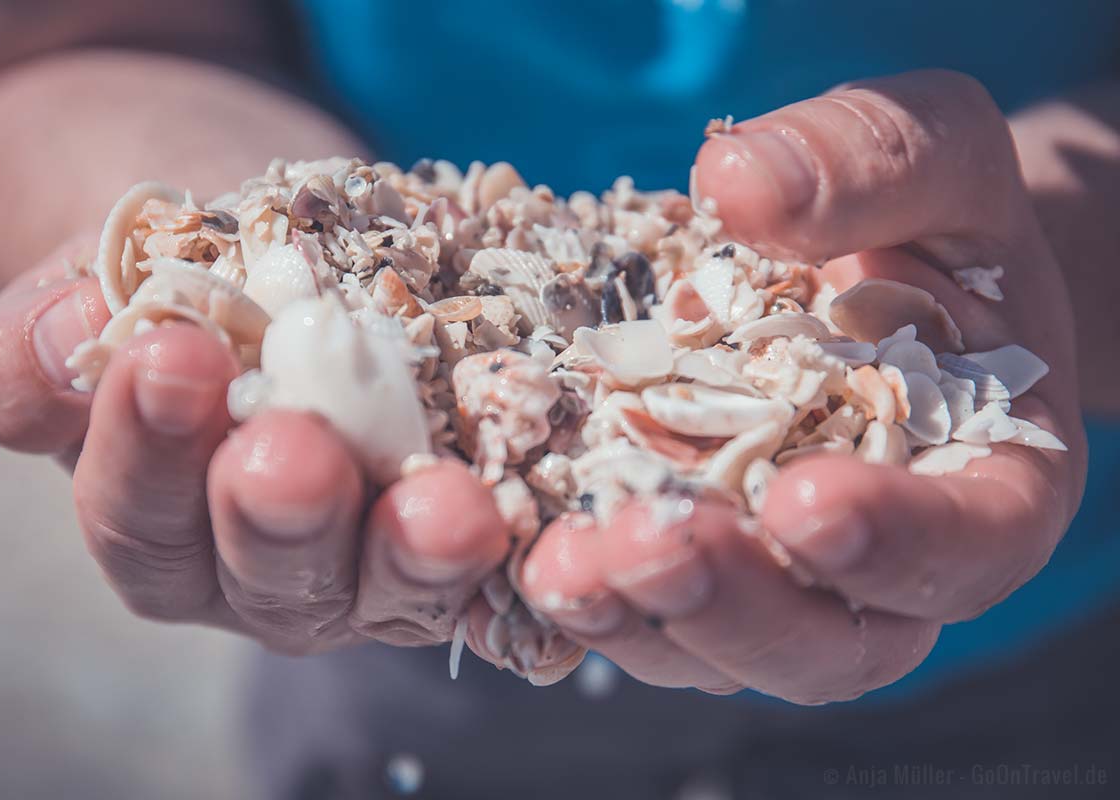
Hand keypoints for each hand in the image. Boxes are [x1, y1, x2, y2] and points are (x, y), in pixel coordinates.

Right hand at [0, 239, 509, 652]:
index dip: (147, 444)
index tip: (171, 357)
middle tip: (296, 452)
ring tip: (447, 504)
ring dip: (419, 548)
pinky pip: (497, 559)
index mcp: (162, 525)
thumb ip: (50, 335)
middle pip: (272, 576)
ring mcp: (375, 569)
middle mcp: (268, 572)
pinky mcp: (467, 544)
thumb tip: (64, 340)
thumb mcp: (99, 294)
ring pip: (394, 587)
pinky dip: (517, 533)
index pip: (141, 512)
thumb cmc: (185, 285)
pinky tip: (533, 505)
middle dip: (282, 516)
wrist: (296, 261)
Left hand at [507, 70, 1087, 702]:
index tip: (804, 500)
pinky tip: (522, 554)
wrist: (870, 259)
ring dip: (639, 618)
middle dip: (732, 603)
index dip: (896, 541)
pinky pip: (643, 612)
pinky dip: (587, 596)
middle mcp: (884, 564)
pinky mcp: (691, 567)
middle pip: (828, 639)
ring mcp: (778, 579)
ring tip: (559, 565)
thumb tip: (735, 182)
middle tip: (644, 546)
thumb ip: (866, 164)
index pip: (965, 543)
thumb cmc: (926, 213)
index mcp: (983, 482)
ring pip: (720, 648)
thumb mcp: (929, 154)